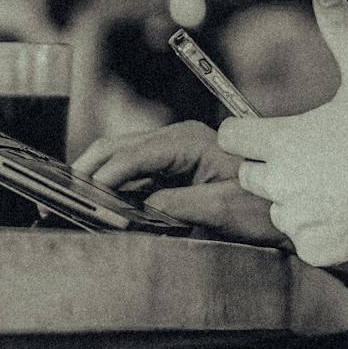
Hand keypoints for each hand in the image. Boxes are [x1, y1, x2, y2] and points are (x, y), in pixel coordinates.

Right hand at [73, 119, 285, 246]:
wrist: (285, 208)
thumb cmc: (261, 207)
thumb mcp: (219, 210)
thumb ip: (176, 205)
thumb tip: (138, 207)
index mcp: (188, 141)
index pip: (134, 154)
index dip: (105, 174)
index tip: (84, 195)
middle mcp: (177, 138)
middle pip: (118, 148)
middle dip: (88, 170)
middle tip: (61, 196)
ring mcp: (173, 151)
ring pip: (120, 158)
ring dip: (96, 177)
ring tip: (71, 201)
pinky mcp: (172, 167)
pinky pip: (133, 172)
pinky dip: (112, 185)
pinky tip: (98, 203)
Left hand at [220, 0, 347, 266]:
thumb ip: (342, 33)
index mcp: (284, 141)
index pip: (231, 135)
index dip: (249, 131)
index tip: (273, 131)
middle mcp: (280, 182)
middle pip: (251, 174)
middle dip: (274, 166)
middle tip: (319, 159)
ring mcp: (296, 219)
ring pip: (277, 208)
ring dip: (298, 199)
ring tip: (341, 186)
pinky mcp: (312, 248)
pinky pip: (302, 238)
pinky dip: (321, 229)